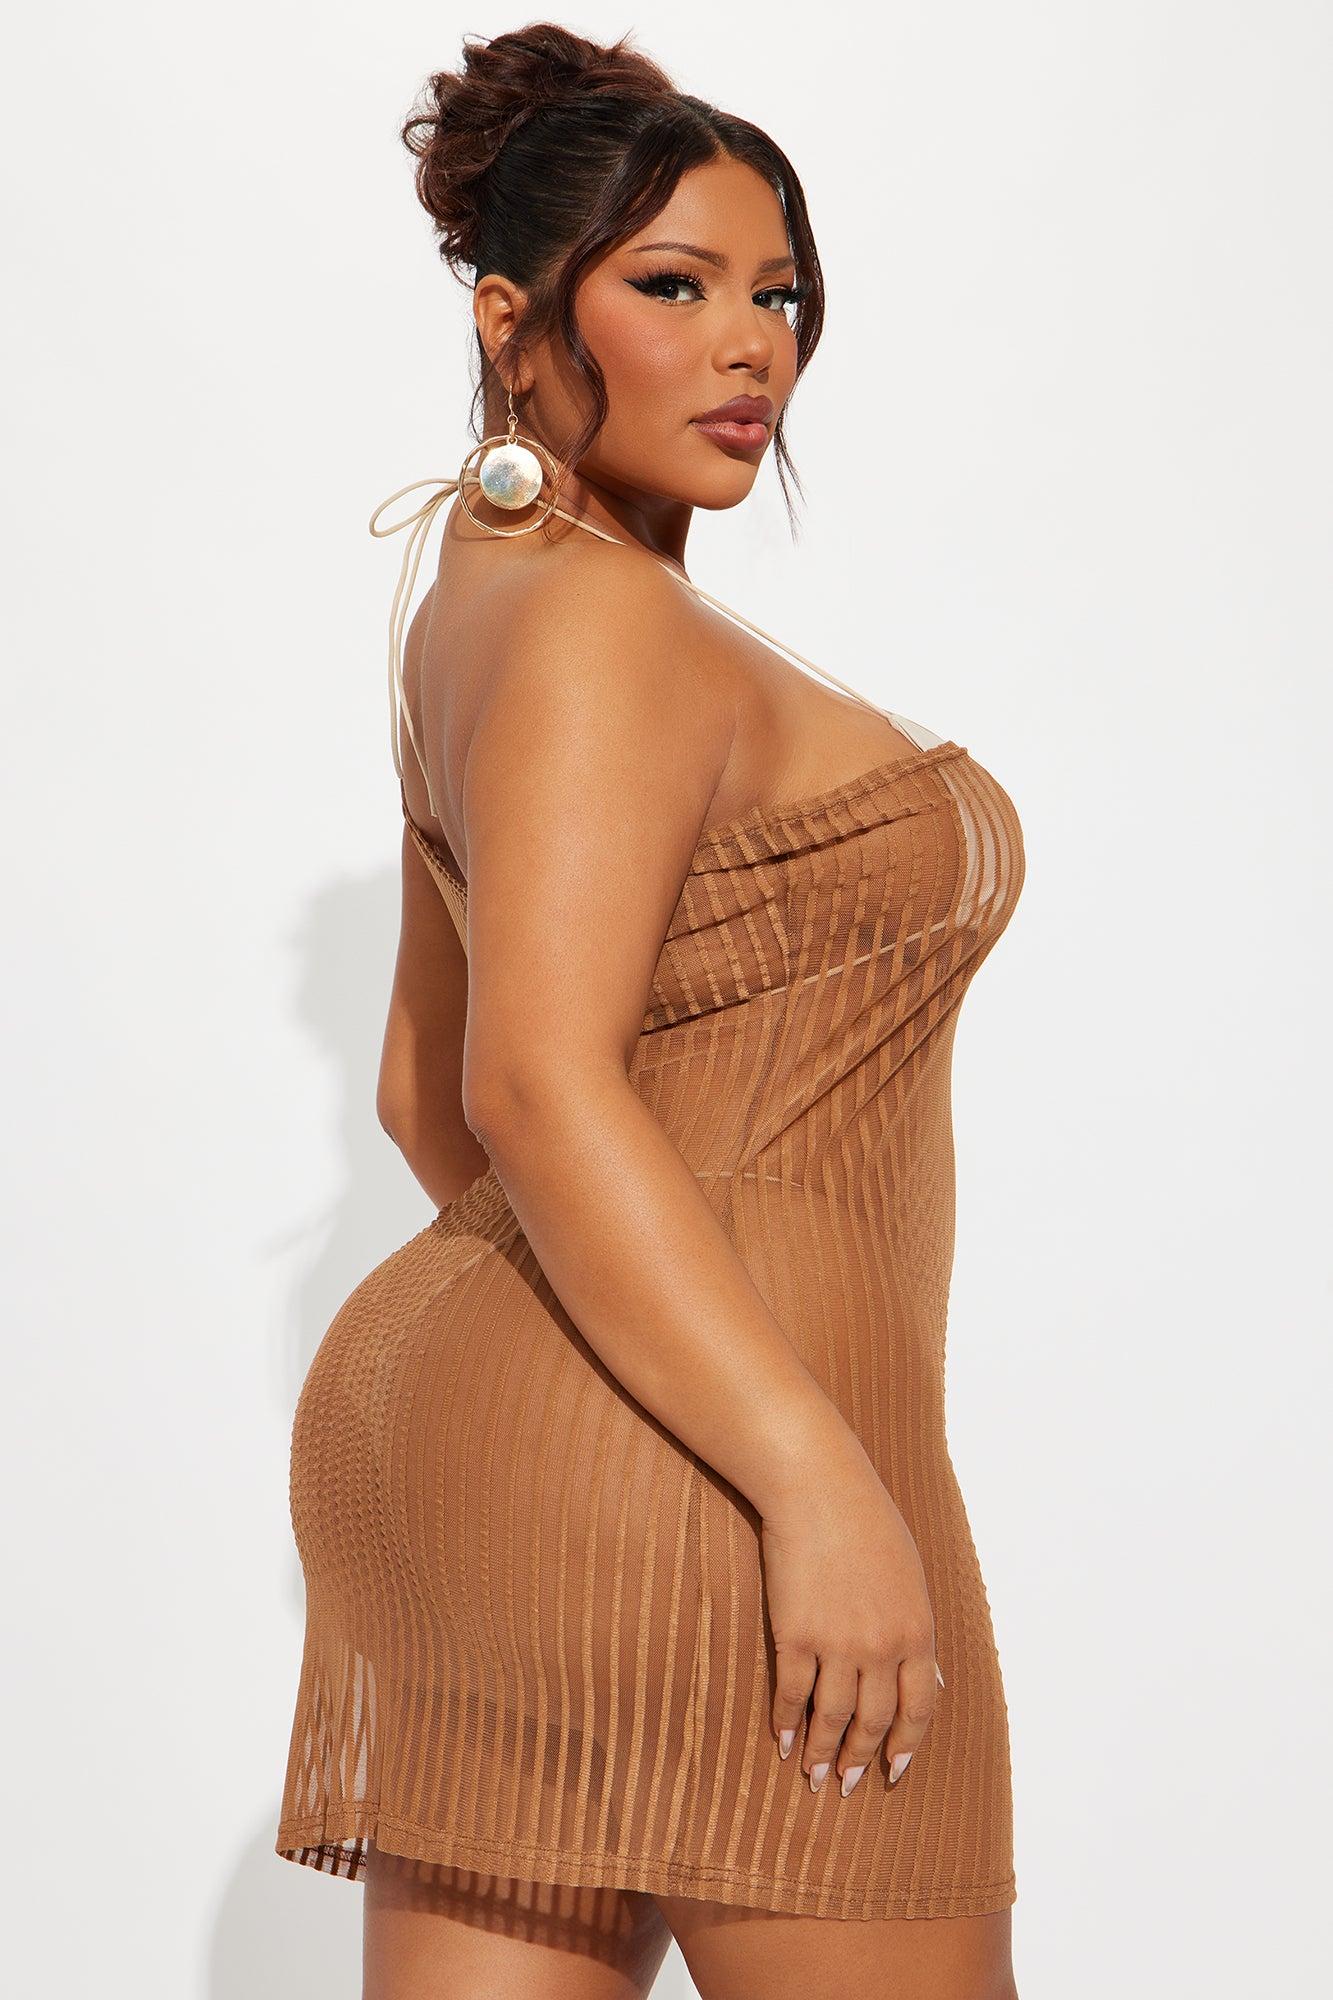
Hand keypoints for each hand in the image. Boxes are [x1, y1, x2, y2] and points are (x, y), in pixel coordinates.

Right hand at [759, 1444, 939, 1795]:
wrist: (818, 1488)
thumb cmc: (867, 1522)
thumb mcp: (911, 1576)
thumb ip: (917, 1630)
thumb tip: (934, 1681)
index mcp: (917, 1630)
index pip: (919, 1709)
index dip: (906, 1745)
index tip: (894, 1772)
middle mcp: (882, 1646)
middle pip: (874, 1722)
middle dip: (861, 1759)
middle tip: (846, 1783)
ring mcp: (837, 1643)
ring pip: (832, 1717)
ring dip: (821, 1752)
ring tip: (811, 1774)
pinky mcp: (795, 1634)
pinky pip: (791, 1693)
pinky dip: (785, 1722)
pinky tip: (781, 1739)